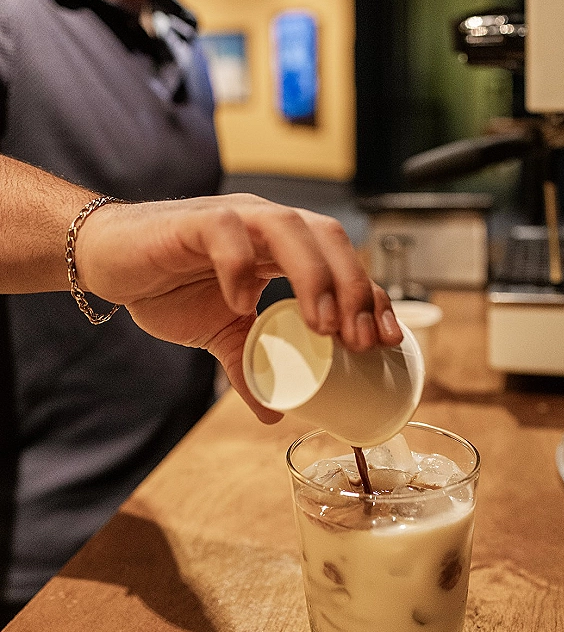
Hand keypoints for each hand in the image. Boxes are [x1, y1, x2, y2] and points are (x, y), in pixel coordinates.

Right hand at [76, 193, 402, 421]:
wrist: (109, 260)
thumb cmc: (168, 284)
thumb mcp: (220, 333)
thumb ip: (249, 366)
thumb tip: (275, 413)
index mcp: (281, 247)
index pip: (342, 262)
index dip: (370, 296)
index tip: (387, 339)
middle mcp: (264, 224)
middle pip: (329, 237)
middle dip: (354, 288)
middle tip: (362, 339)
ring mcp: (231, 218)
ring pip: (289, 227)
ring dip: (315, 276)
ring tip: (322, 325)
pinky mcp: (192, 223)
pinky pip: (226, 235)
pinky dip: (241, 267)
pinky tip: (243, 303)